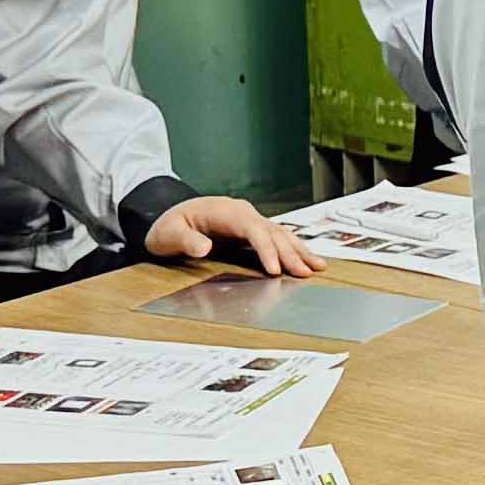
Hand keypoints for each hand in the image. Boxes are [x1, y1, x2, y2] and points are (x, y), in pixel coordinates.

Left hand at [150, 196, 323, 277]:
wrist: (167, 214)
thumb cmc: (168, 225)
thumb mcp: (169, 233)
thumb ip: (185, 240)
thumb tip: (203, 247)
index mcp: (225, 211)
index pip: (253, 228)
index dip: (266, 249)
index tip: (275, 270)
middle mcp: (242, 213)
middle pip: (272, 232)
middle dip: (290, 253)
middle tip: (305, 273)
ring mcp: (249, 220)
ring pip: (280, 233)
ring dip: (298, 250)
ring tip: (317, 266)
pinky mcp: (251, 231)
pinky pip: (277, 238)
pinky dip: (293, 249)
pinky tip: (307, 259)